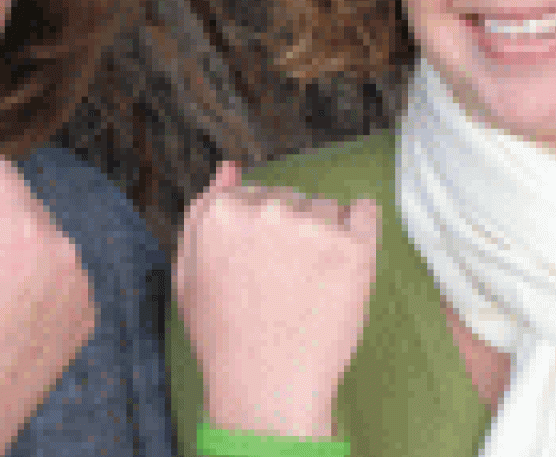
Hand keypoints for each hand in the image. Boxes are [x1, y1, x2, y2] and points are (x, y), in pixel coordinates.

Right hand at [173, 161, 378, 437]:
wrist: (266, 387)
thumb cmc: (225, 337)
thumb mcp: (189, 274)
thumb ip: (202, 213)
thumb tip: (229, 168)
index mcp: (222, 213)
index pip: (254, 193)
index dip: (260, 231)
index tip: (262, 263)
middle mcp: (267, 210)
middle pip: (291, 197)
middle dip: (291, 229)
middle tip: (285, 280)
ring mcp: (313, 228)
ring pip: (327, 209)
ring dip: (324, 235)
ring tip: (309, 284)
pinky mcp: (355, 248)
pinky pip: (366, 211)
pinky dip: (360, 229)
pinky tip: (344, 263)